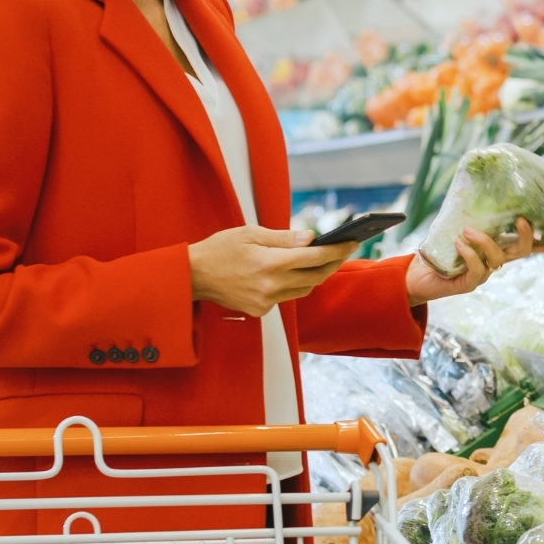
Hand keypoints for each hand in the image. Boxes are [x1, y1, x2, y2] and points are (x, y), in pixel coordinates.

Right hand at [189, 225, 357, 316]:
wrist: (192, 276)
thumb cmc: (219, 249)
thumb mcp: (251, 233)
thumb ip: (284, 238)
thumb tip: (311, 238)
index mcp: (269, 264)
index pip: (313, 257)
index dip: (335, 249)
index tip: (351, 241)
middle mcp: (270, 286)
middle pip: (315, 276)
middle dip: (333, 262)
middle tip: (346, 248)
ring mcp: (265, 302)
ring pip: (304, 289)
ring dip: (316, 274)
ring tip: (326, 258)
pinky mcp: (260, 310)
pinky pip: (287, 297)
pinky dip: (295, 284)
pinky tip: (297, 272)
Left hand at [404, 218, 543, 305]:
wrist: (416, 274)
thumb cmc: (437, 249)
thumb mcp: (455, 228)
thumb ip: (469, 216)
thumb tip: (473, 189)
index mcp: (495, 248)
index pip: (525, 246)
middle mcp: (493, 261)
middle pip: (521, 251)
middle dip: (527, 236)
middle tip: (521, 219)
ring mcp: (483, 274)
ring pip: (498, 259)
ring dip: (485, 241)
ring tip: (467, 231)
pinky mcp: (468, 284)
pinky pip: (478, 270)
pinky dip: (470, 255)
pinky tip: (459, 244)